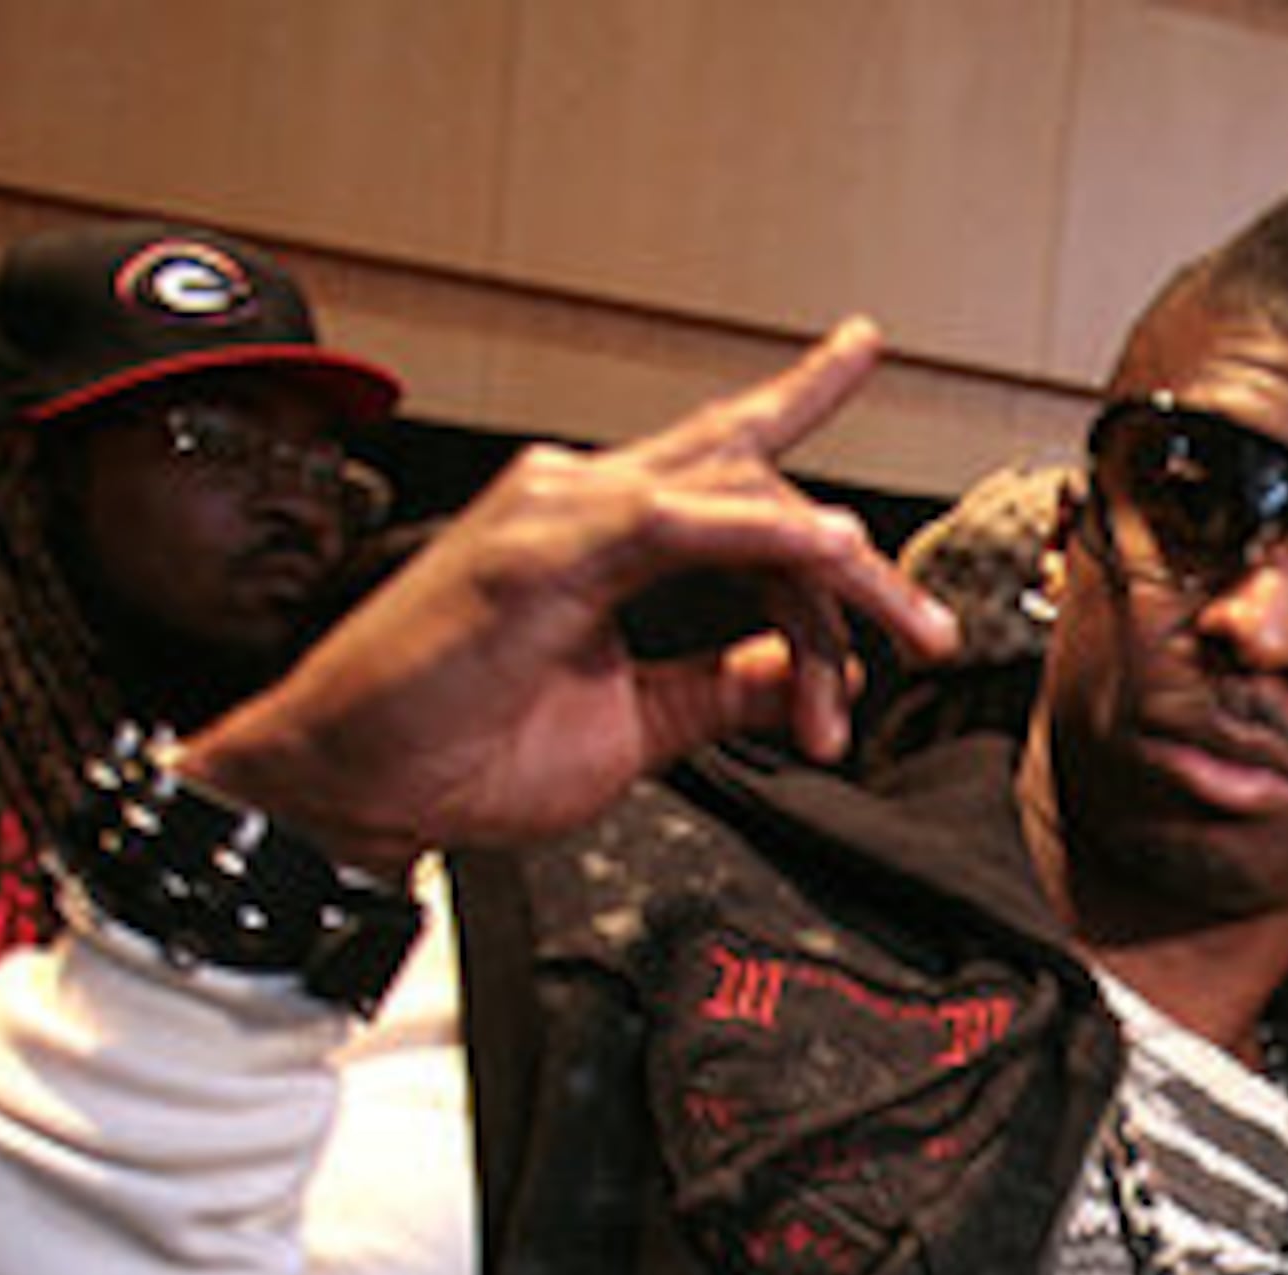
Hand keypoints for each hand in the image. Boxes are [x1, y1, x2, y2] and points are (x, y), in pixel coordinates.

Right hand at [179, 319, 962, 876]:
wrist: (355, 789)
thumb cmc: (460, 754)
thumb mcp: (639, 724)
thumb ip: (724, 686)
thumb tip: (813, 675)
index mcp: (601, 530)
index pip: (736, 471)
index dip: (824, 484)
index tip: (905, 576)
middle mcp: (583, 497)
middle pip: (762, 483)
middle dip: (863, 566)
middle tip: (933, 638)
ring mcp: (559, 511)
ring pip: (745, 500)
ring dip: (841, 577)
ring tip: (908, 639)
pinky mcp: (542, 547)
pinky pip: (685, 518)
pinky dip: (770, 538)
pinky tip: (837, 559)